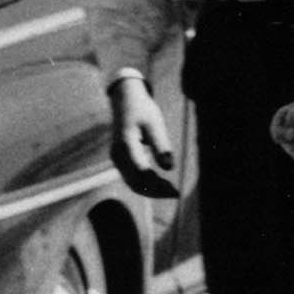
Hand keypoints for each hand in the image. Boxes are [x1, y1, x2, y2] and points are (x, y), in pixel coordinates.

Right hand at [108, 78, 178, 199]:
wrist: (125, 100)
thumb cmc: (142, 110)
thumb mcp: (155, 124)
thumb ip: (161, 145)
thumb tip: (169, 168)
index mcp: (126, 143)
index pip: (141, 171)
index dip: (158, 184)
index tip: (174, 189)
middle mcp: (117, 155)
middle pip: (136, 182)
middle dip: (156, 191)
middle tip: (176, 193)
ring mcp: (116, 159)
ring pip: (133, 183)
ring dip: (152, 191)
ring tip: (171, 191)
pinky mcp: (120, 161)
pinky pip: (131, 179)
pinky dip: (146, 185)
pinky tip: (161, 185)